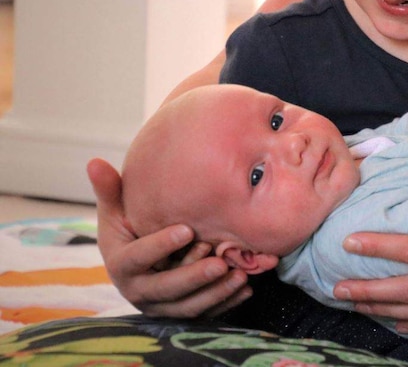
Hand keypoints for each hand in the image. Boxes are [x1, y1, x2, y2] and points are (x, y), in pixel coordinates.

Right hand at [87, 158, 251, 317]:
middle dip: (194, 277)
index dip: (160, 246)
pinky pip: (205, 314)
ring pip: (188, 307)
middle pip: (166, 289)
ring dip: (215, 293)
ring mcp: (161, 306)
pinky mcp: (181, 312)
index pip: (137, 258)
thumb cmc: (129, 227)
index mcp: (120, 265)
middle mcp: (139, 291)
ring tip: (239, 276)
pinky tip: (246, 290)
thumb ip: (109, 190)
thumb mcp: (116, 211)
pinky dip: (226, 304)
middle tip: (219, 262)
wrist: (140, 260)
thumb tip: (94, 161)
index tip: (186, 230)